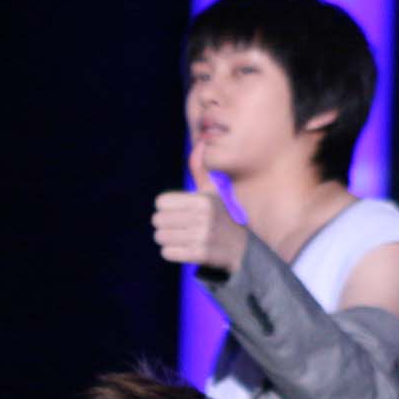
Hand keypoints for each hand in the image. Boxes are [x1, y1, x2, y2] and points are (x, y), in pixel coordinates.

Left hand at [151, 136, 247, 272]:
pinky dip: (171, 252)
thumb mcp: (212, 192)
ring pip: (160, 237)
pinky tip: (183, 248)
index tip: (178, 211)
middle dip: (164, 224)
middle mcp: (202, 217)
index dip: (167, 207)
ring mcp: (201, 237)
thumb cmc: (221, 216)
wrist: (241, 248)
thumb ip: (200, 169)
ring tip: (181, 237)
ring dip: (167, 238)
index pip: (161, 202)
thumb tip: (200, 143)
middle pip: (158, 220)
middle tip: (178, 226)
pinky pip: (167, 253)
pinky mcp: (199, 255)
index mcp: (202, 200)